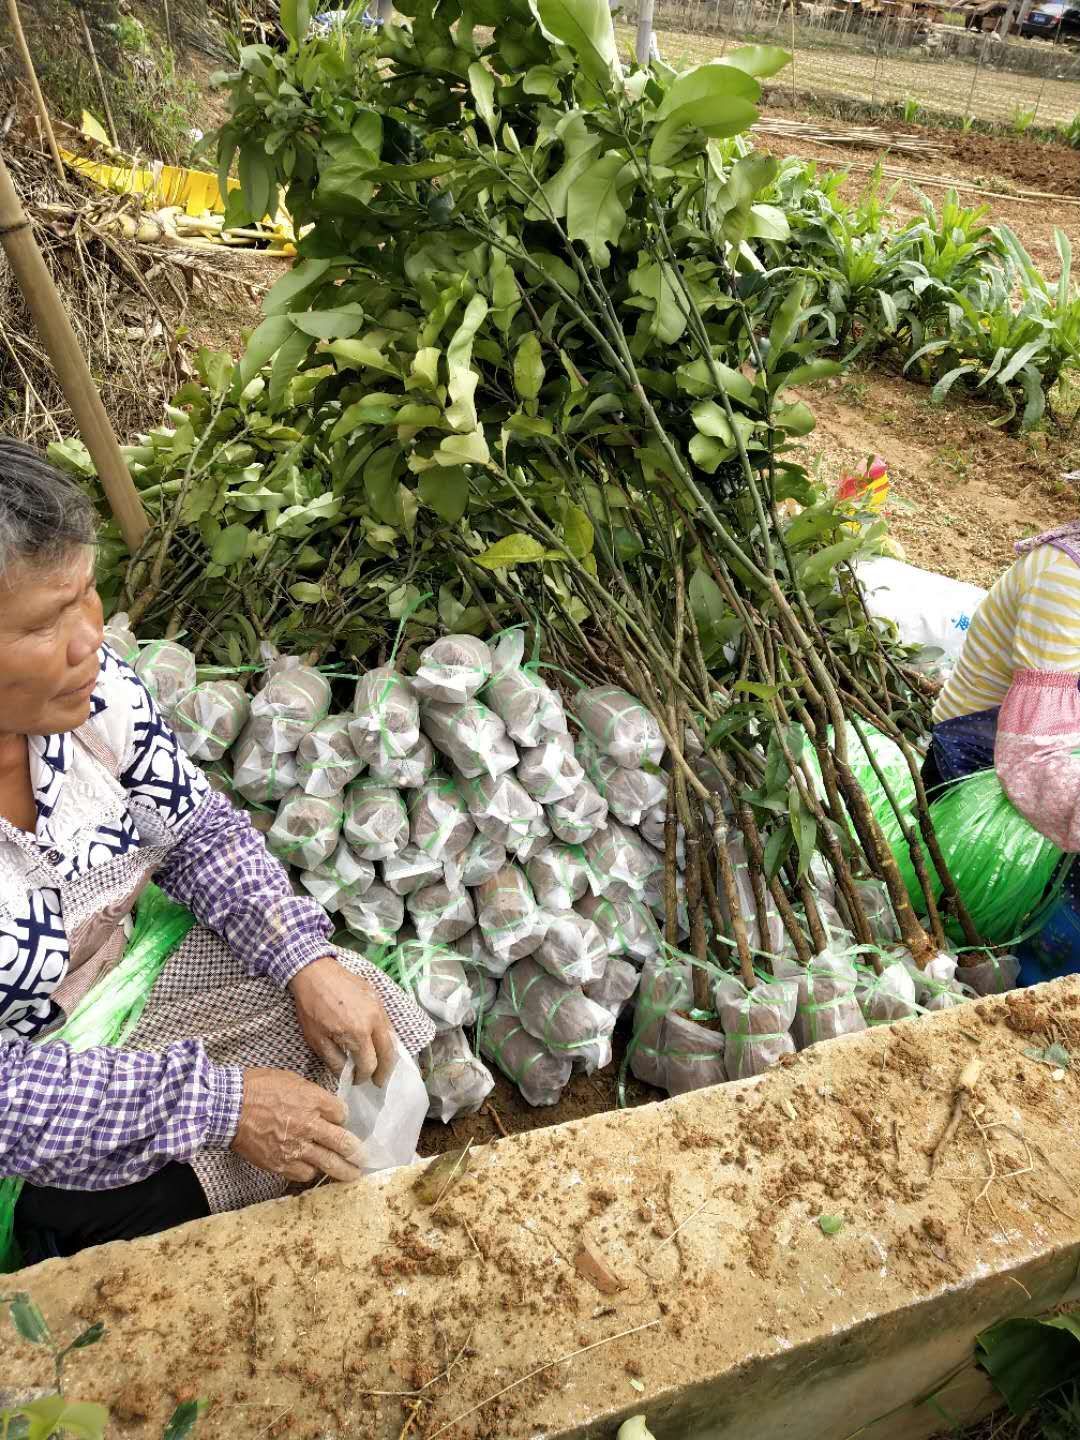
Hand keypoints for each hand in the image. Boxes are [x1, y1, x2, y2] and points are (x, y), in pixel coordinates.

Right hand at [231, 1067, 361, 1183]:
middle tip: (363, 1160)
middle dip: (356, 1153)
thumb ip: (311, 1096)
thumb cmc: (256, 1088)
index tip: (339, 1122)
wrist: (227, 1109)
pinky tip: (313, 1169)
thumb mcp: (290, 1080)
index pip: (341, 1113)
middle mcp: (308, 1125)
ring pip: (329, 1164)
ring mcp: (295, 1147)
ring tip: (351, 1176)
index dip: (342, 1118)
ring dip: (343, 1171)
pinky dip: (311, 1172)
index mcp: (312, 1100)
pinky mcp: (280, 1163)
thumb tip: (324, 1108)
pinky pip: (305, 1174)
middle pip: (343, 1142)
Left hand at [289, 955, 395, 1085]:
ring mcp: (379, 1008)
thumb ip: (334, 1060)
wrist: (315, 972)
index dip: (363, 1077)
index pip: (369, 1065)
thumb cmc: (312, 1008)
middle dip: (384, 1071)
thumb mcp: (316, 1039)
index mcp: (358, 1034)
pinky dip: (386, 1038)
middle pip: (388, 1053)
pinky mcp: (378, 998)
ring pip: (392, 1038)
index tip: (356, 1081)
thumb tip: (346, 1074)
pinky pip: (388, 1023)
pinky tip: (379, 1043)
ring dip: (389, 1055)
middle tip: (379, 1082)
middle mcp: (375, 1022)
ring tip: (383, 1066)